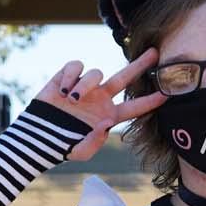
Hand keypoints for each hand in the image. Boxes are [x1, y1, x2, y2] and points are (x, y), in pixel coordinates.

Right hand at [33, 48, 165, 162]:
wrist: (38, 134)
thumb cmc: (62, 146)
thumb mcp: (80, 152)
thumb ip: (94, 142)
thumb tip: (106, 122)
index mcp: (109, 115)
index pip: (134, 107)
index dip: (150, 101)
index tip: (167, 94)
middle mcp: (101, 98)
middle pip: (125, 78)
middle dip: (140, 65)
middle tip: (155, 53)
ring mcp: (85, 86)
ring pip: (96, 73)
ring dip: (85, 84)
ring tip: (72, 100)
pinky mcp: (68, 76)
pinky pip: (76, 67)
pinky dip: (70, 77)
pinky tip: (62, 92)